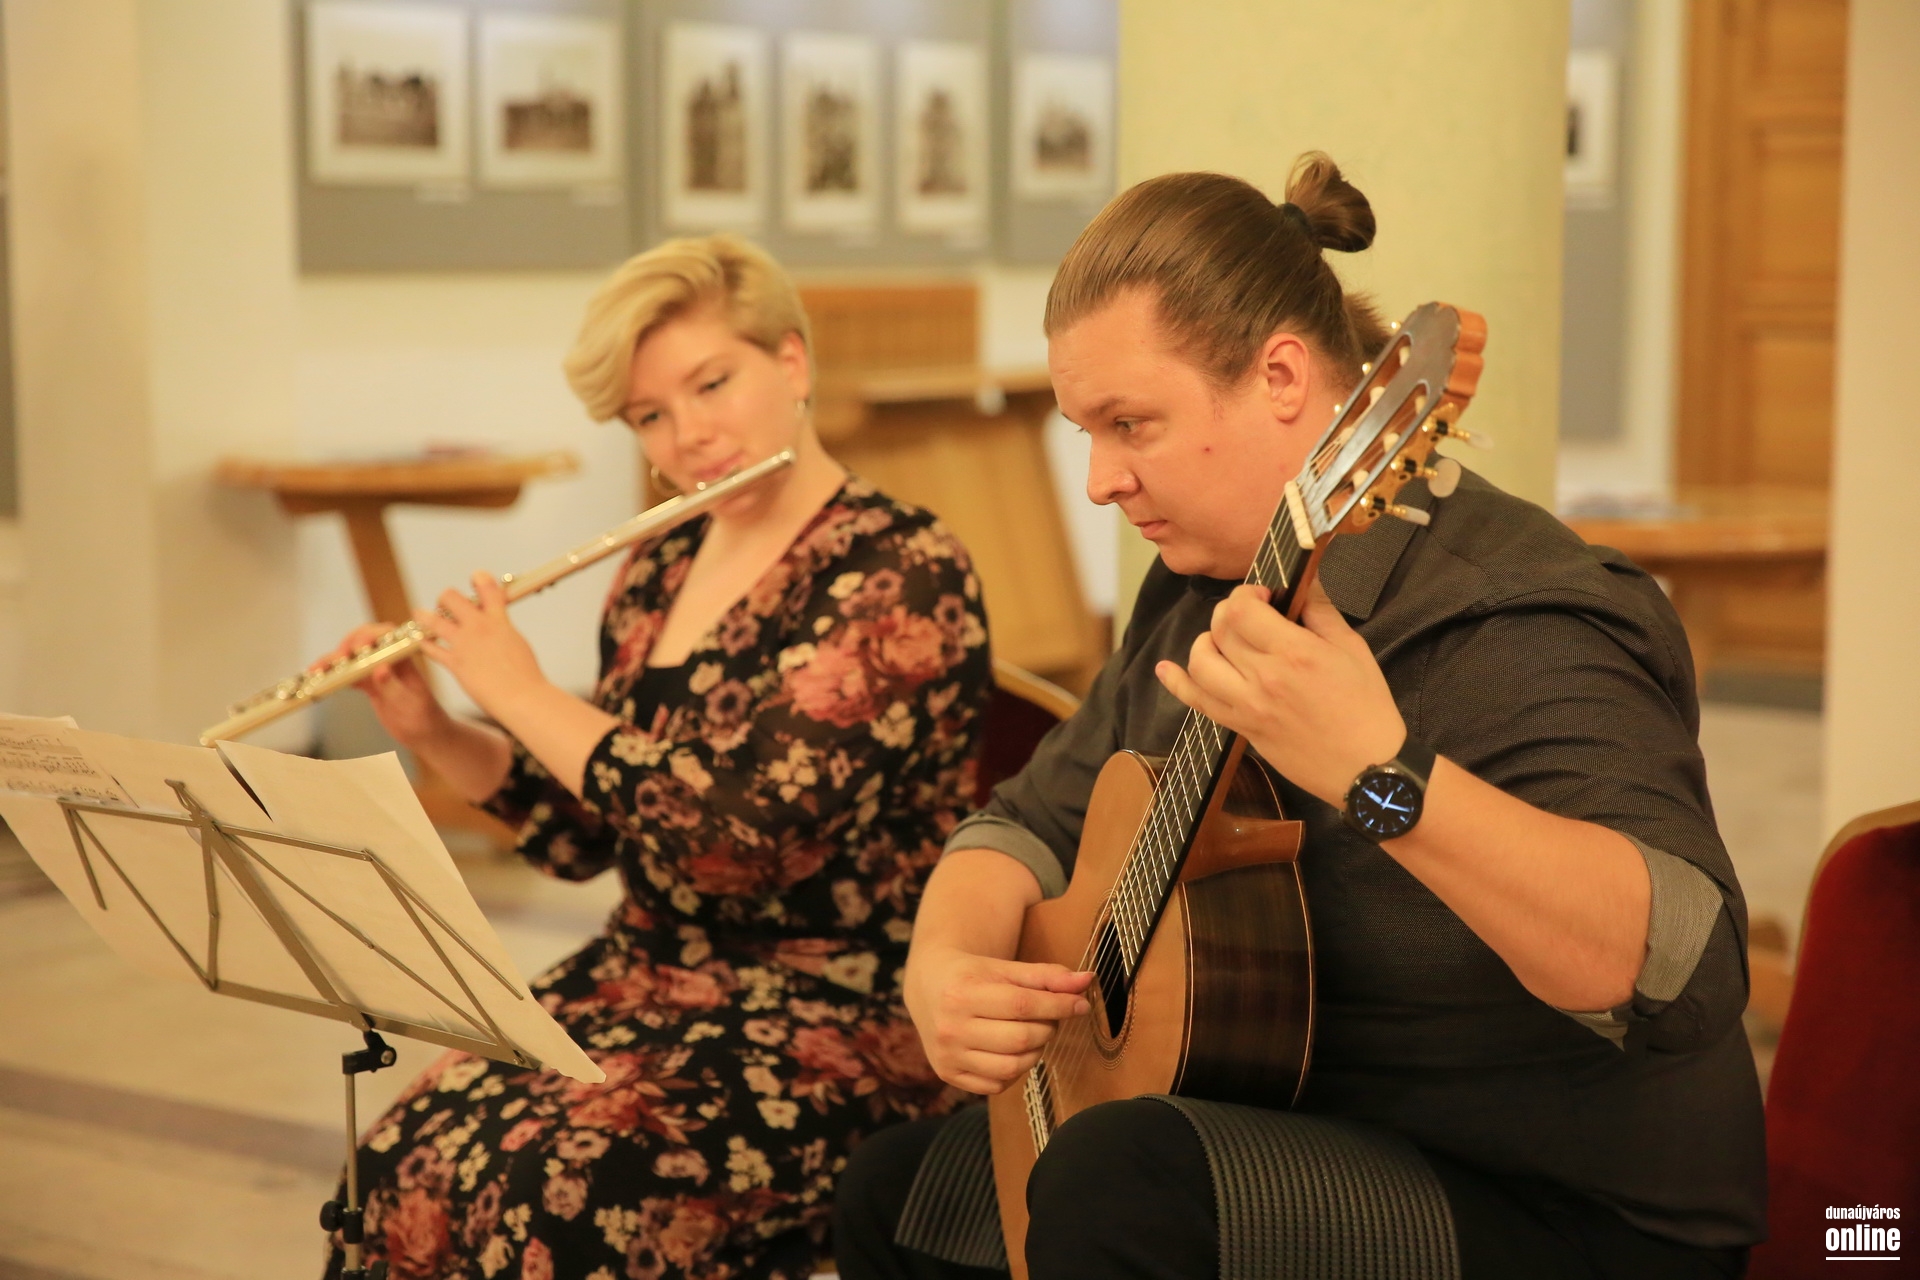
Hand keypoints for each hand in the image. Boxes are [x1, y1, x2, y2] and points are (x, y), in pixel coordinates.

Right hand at [316, 622, 448, 749]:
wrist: (425, 735)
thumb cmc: (424, 719)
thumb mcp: (409, 704)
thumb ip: (393, 687)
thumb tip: (380, 669)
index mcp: (405, 658)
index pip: (387, 635)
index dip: (370, 636)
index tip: (358, 648)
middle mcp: (389, 659)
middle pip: (363, 640)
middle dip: (347, 645)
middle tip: (336, 659)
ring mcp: (376, 670)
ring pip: (352, 657)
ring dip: (333, 661)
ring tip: (315, 670)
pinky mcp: (367, 683)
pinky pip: (348, 674)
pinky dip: (333, 675)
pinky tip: (318, 678)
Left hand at [413, 573, 548, 720]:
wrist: (520, 696)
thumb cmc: (525, 674)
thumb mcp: (517, 641)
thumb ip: (502, 628)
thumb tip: (497, 624)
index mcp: (498, 620)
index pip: (486, 586)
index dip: (479, 578)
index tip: (475, 578)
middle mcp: (478, 627)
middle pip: (451, 598)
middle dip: (446, 598)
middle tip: (446, 606)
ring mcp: (464, 644)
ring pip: (433, 620)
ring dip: (424, 615)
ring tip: (419, 614)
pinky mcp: (454, 663)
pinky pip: (431, 649)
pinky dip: (424, 642)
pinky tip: (419, 640)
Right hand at [904, 944, 1091, 1094]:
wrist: (928, 987)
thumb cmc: (971, 975)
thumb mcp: (1005, 968)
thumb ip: (1045, 976)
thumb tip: (1086, 981)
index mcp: (961, 994)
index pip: (1022, 1005)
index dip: (1058, 1006)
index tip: (1080, 1004)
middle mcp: (950, 1028)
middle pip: (1020, 1039)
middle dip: (1047, 1029)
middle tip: (1050, 1018)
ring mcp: (948, 1056)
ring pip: (1012, 1067)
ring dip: (1035, 1052)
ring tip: (1033, 1034)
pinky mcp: (949, 1075)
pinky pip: (996, 1084)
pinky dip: (1015, 1071)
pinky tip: (1012, 1051)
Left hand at [1155, 578, 1404, 805]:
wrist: (1366, 770)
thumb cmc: (1367, 709)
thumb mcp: (1353, 649)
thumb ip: (1322, 612)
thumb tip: (1301, 584)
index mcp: (1294, 654)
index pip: (1240, 610)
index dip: (1245, 594)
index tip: (1263, 596)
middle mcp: (1263, 679)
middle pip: (1219, 631)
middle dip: (1229, 613)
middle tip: (1250, 615)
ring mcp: (1247, 706)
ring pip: (1200, 663)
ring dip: (1206, 642)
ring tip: (1225, 640)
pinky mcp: (1242, 728)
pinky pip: (1198, 703)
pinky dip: (1177, 683)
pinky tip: (1166, 669)